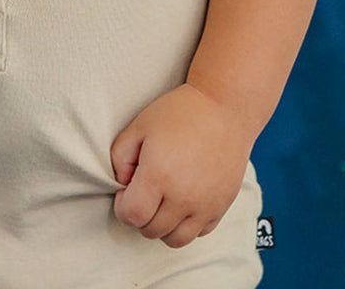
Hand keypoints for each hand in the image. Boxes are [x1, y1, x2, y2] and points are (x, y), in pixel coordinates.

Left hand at [109, 83, 253, 248]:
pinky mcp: (222, 205)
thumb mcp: (139, 125)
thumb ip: (120, 158)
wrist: (224, 106)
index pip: (131, 216)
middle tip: (144, 191)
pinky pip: (199, 232)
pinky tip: (183, 201)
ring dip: (163, 226)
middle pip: (151, 230)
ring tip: (163, 201)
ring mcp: (206, 204)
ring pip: (176, 239)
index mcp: (159, 175)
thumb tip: (123, 185)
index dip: (122, 206)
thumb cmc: (181, 112)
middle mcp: (183, 196)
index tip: (126, 190)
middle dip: (141, 214)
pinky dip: (187, 224)